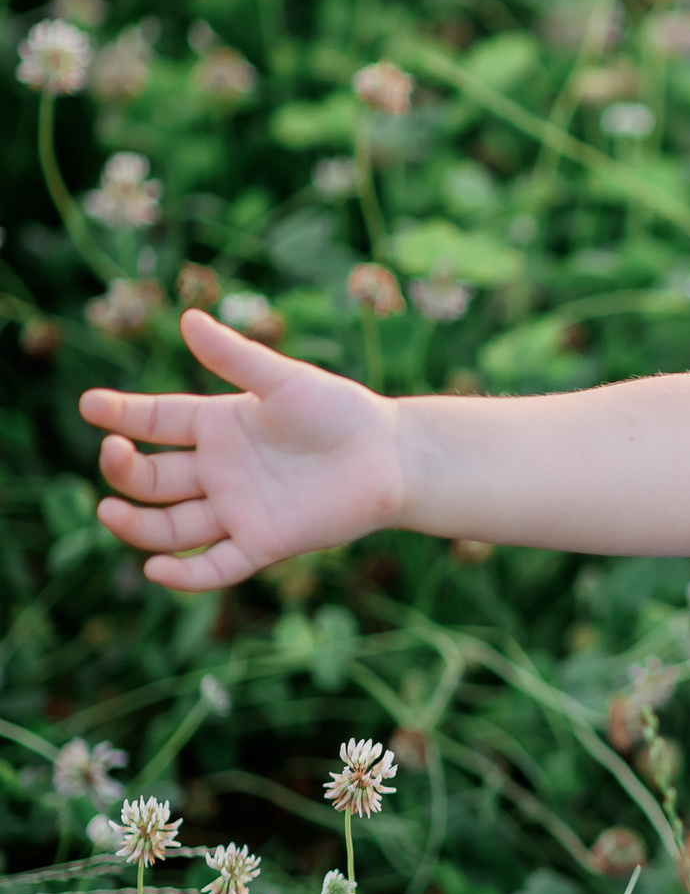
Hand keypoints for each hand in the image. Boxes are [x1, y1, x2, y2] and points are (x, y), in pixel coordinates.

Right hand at [79, 309, 405, 590]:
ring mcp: (237, 509)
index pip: (155, 420)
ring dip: (135, 524)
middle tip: (113, 453)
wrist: (395, 456)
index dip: (122, 413)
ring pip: (170, 526)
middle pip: (151, 477)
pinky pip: (215, 567)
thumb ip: (237, 357)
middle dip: (123, 470)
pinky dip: (184, 575)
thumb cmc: (343, 411)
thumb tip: (188, 319)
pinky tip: (155, 567)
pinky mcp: (264, 544)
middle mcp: (219, 470)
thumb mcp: (286, 381)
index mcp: (219, 424)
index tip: (90, 404)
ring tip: (109, 512)